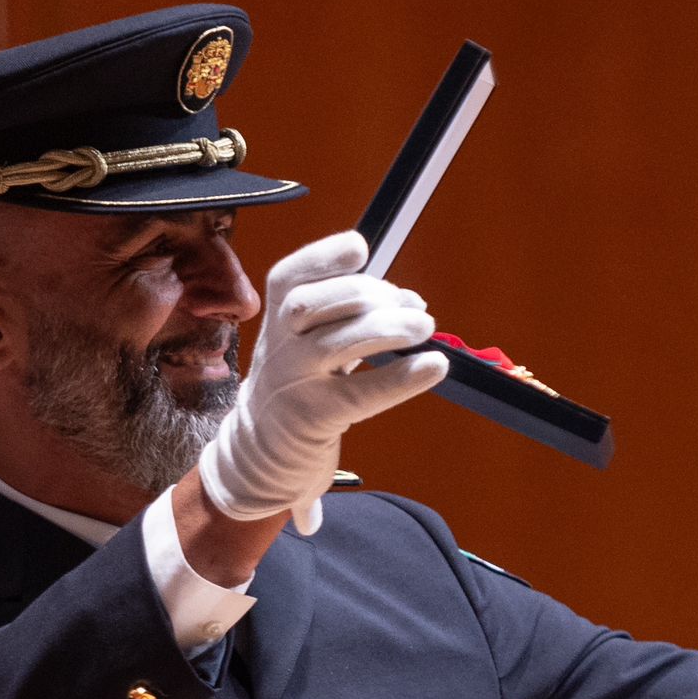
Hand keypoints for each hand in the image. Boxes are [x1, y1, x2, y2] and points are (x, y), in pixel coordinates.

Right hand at [197, 230, 447, 533]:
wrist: (263, 449)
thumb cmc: (300, 381)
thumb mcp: (308, 340)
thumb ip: (354, 315)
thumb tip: (413, 303)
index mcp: (277, 316)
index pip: (289, 276)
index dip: (323, 257)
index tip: (360, 249)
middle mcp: (279, 344)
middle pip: (311, 303)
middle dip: (365, 293)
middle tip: (411, 306)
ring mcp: (295, 381)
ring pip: (336, 342)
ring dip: (387, 327)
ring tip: (424, 326)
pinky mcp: (317, 417)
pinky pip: (361, 394)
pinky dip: (401, 378)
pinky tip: (434, 366)